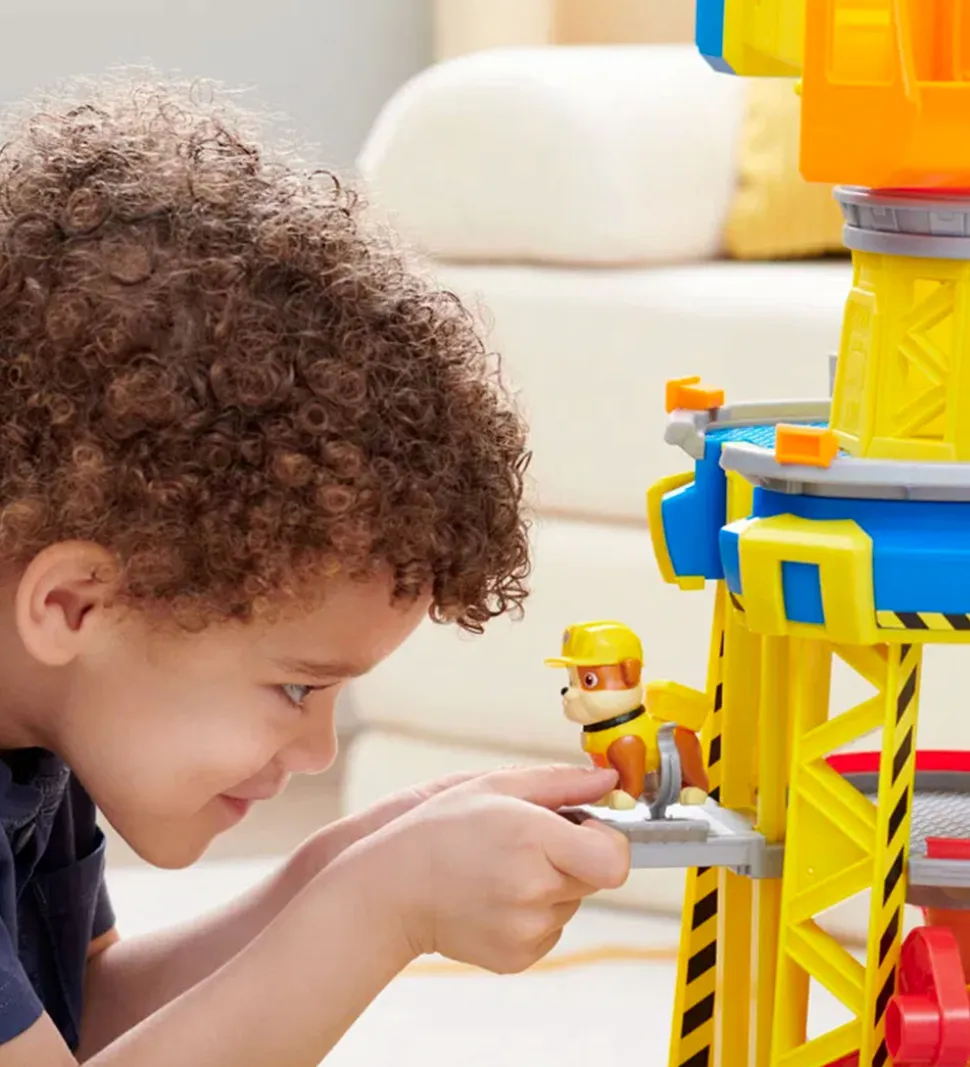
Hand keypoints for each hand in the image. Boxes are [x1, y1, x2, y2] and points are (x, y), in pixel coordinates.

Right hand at [369, 764, 630, 973]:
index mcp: (532, 840)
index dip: (606, 839)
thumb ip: (561, 782)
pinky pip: (551, 928)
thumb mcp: (496, 787)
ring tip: (502, 869)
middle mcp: (534, 890)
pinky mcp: (519, 957)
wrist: (394, 889)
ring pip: (572, 901)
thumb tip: (611, 782)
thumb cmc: (441, 829)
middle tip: (529, 843)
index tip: (582, 827)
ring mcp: (526, 929)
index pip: (613, 858)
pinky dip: (534, 912)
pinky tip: (495, 896)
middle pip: (596, 876)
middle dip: (575, 855)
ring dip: (551, 884)